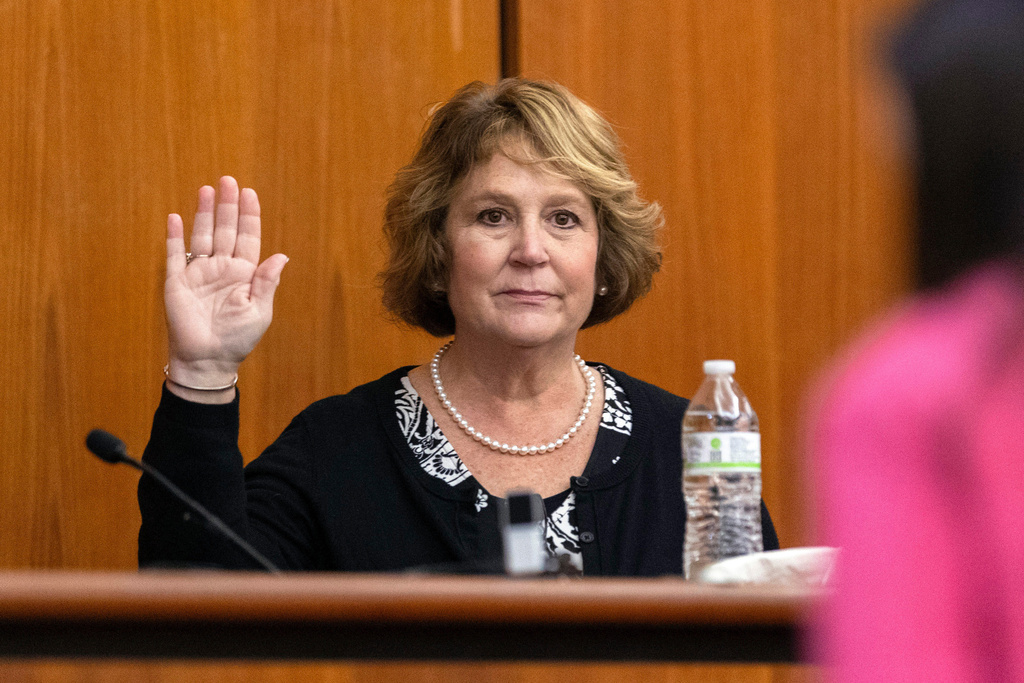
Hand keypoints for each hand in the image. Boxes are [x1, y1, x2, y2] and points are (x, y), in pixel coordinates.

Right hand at [164, 176, 287, 394]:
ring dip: (204, 213)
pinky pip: (175, 255)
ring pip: (202, 236)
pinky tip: (176, 217)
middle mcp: (222, 268)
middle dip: (227, 206)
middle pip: (225, 230)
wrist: (207, 360)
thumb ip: (267, 282)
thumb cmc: (237, 338)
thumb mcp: (259, 310)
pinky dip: (175, 237)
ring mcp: (199, 274)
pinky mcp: (177, 282)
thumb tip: (282, 256)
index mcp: (244, 274)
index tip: (249, 193)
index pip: (248, 237)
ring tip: (207, 190)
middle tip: (228, 180)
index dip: (249, 216)